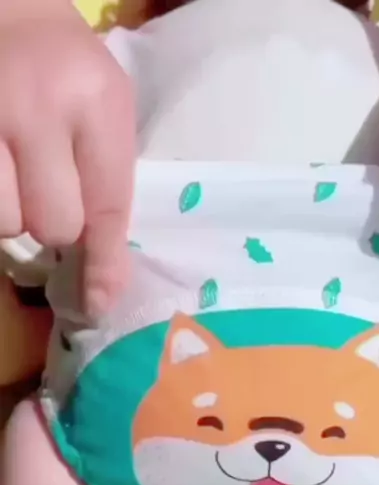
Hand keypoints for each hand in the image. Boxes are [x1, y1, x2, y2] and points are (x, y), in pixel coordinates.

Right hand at [0, 0, 135, 316]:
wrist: (6, 9)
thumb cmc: (68, 69)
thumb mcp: (106, 109)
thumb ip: (108, 182)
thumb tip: (102, 277)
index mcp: (94, 102)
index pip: (105, 207)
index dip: (103, 263)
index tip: (99, 302)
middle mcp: (35, 109)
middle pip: (52, 226)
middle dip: (54, 222)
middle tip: (47, 189)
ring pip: (5, 223)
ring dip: (14, 213)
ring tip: (15, 171)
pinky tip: (0, 171)